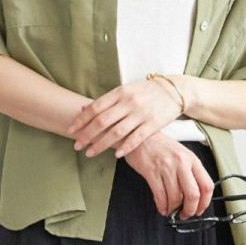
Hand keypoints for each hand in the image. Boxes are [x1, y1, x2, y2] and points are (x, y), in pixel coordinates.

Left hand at [65, 77, 186, 159]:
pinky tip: (116, 155)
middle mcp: (129, 102)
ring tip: (90, 153)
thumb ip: (108, 100)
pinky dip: (124, 147)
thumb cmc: (146, 91)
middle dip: (87, 135)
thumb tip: (84, 108)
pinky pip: (136, 139)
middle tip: (76, 145)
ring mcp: (141, 114)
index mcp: (120, 92)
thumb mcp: (127, 90)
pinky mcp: (153, 124)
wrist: (174, 90)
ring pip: (116, 132)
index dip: (81, 119)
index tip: (71, 130)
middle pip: (102, 121)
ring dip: (101, 144)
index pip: (96, 107)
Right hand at [123, 133, 216, 221]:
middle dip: (190, 210)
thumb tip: (194, 196)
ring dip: (174, 209)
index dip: (204, 202)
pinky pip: (160, 195)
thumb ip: (190, 172)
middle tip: (185, 214)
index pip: (206, 185)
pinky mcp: (151, 172)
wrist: (140, 136)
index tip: (199, 210)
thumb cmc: (161, 146)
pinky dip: (162, 206)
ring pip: (175, 197)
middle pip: (193, 195)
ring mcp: (166, 167)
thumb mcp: (182, 154)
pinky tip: (162, 208)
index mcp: (192, 159)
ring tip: (171, 211)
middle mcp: (181, 163)